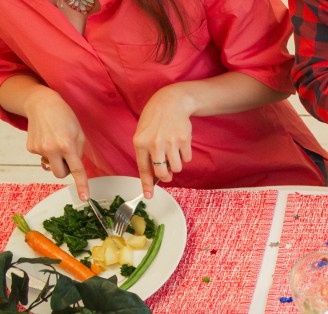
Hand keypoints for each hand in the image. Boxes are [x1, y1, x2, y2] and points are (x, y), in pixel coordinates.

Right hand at [25, 87, 88, 200]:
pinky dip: (46, 152)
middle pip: (60, 174)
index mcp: (67, 145)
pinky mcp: (30, 148)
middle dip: (65, 170)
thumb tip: (73, 168)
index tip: (84, 197)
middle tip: (67, 157)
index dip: (81, 185)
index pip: (76, 170)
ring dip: (56, 160)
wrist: (41, 104)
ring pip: (51, 166)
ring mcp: (39, 149)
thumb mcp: (79, 134)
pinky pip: (43, 158)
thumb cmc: (64, 117)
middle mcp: (51, 149)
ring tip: (55, 142)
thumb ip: (79, 153)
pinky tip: (47, 139)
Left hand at [132, 84, 194, 198]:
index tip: (148, 196)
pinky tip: (180, 143)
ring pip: (177, 168)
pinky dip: (184, 155)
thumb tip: (156, 174)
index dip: (146, 184)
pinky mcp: (184, 140)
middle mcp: (155, 144)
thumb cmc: (155, 120)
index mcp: (140, 142)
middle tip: (167, 173)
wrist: (171, 103)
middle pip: (162, 173)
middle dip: (166, 176)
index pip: (143, 169)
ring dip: (176, 165)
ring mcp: (170, 142)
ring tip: (173, 152)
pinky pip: (187, 159)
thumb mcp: (143, 133)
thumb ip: (147, 153)